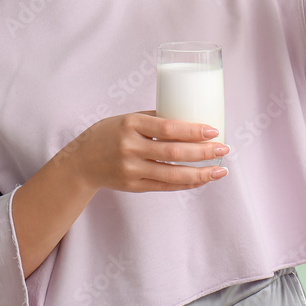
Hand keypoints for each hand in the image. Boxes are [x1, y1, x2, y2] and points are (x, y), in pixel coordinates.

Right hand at [65, 110, 228, 192]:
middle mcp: (130, 148)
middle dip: (202, 152)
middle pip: (173, 153)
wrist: (81, 162)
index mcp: (130, 125)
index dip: (192, 130)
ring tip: (220, 170)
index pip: (167, 128)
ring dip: (200, 173)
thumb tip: (190, 119)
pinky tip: (202, 179)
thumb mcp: (127, 119)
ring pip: (172, 174)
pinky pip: (165, 186)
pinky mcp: (133, 186)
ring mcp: (131, 170)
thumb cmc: (109, 134)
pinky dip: (186, 183)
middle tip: (223, 148)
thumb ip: (155, 120)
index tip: (213, 130)